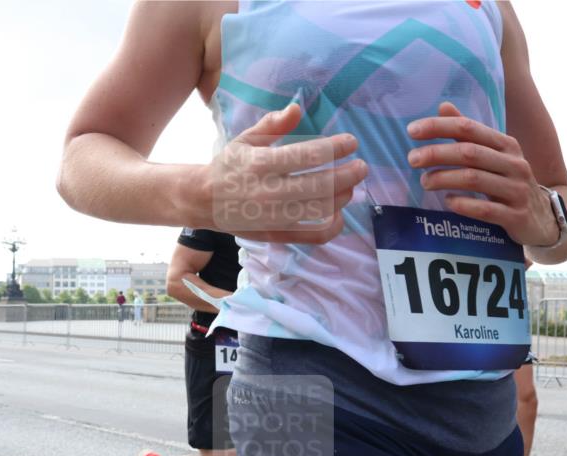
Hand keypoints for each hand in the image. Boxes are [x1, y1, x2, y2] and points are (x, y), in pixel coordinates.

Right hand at [198, 103, 367, 243]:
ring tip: (351, 185)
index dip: (335, 147)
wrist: (204, 202)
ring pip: (321, 210)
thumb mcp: (245, 140)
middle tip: (362, 166)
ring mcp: (274, 217)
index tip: (351, 142)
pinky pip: (314, 235)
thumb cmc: (229, 166)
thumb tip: (297, 108)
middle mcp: (268, 192)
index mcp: (260, 164)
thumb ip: (272, 125)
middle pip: (321, 185)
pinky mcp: (277, 235)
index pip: (308, 155)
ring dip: (343, 196)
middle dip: (348, 174)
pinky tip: (339, 212)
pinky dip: (333, 226)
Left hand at [407, 102, 556, 246]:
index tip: (412, 130)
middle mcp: (514, 164)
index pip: (469, 129)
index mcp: (506, 145)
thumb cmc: (509, 183)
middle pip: (469, 153)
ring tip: (424, 182)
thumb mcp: (494, 156)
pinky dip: (464, 204)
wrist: (543, 219)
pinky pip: (486, 209)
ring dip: (444, 178)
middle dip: (437, 153)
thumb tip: (443, 106)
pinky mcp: (516, 216)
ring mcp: (517, 190)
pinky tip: (448, 202)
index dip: (440, 127)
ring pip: (475, 179)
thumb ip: (469, 134)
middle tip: (412, 159)